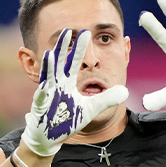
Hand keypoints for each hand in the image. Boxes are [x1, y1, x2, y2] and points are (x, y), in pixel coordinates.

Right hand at [21, 29, 128, 156]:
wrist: (52, 135)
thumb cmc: (69, 118)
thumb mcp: (92, 108)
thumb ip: (107, 98)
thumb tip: (125, 90)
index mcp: (67, 82)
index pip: (73, 62)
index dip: (79, 48)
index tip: (85, 33)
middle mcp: (56, 85)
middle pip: (58, 62)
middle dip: (61, 48)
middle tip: (66, 31)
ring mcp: (47, 95)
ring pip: (47, 77)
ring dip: (48, 66)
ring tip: (50, 53)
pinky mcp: (41, 108)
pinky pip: (40, 99)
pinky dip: (41, 93)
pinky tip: (42, 86)